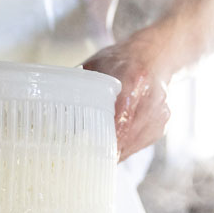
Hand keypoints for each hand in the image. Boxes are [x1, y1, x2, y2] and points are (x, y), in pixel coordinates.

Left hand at [83, 31, 171, 161]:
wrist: (156, 55)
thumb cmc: (121, 59)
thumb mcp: (97, 64)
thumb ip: (79, 84)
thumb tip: (52, 102)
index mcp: (134, 78)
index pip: (120, 117)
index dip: (103, 136)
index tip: (86, 148)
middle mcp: (151, 98)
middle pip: (126, 136)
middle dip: (104, 148)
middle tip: (83, 157)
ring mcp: (159, 114)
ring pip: (132, 145)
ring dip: (113, 152)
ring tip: (94, 154)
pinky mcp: (161, 127)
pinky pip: (138, 146)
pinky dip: (123, 148)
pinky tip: (112, 144)